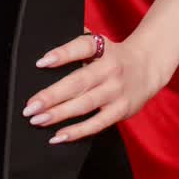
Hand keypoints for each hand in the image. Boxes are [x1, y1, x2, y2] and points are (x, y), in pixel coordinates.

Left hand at [21, 32, 167, 143]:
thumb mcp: (99, 41)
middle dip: (52, 96)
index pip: (82, 47)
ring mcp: (116, 92)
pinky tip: (59, 136)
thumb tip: (47, 43)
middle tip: (30, 106)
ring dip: (59, 115)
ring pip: (85, 105)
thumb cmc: (113, 55)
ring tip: (37, 120)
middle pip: (78, 82)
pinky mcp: (121, 111)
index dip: (62, 54)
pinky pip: (97, 124)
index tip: (41, 62)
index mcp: (102, 49)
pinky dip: (77, 132)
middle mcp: (110, 70)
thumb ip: (76, 43)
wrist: (149, 67)